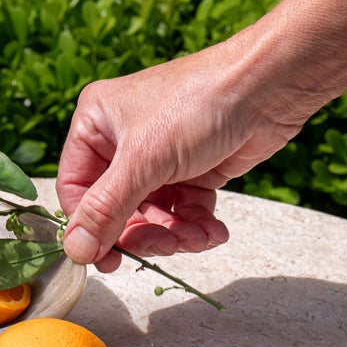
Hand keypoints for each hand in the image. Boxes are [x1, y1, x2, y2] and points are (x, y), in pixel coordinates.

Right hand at [56, 38, 307, 269]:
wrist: (271, 85)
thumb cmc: (199, 103)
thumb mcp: (144, 161)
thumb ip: (106, 210)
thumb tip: (75, 252)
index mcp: (95, 125)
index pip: (76, 190)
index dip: (90, 228)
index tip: (108, 261)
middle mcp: (122, 141)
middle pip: (116, 209)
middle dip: (143, 233)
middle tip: (164, 247)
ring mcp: (158, 157)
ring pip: (151, 215)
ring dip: (174, 234)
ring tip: (197, 238)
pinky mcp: (191, 169)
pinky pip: (182, 210)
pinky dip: (196, 226)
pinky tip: (213, 231)